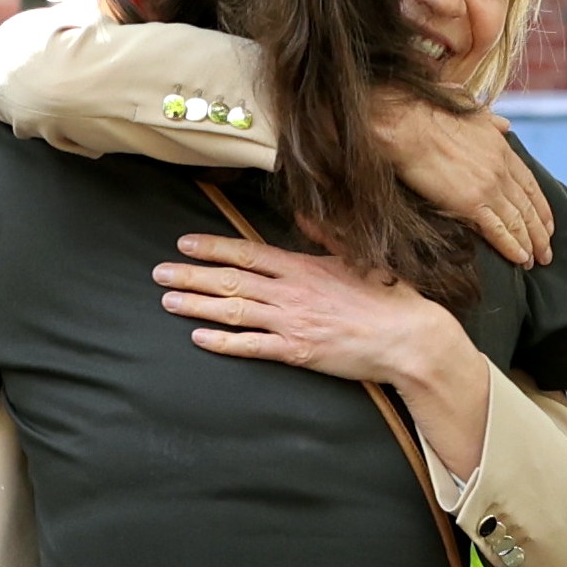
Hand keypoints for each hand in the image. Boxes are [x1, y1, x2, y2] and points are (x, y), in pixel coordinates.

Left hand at [151, 232, 459, 385]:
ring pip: (233, 312)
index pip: (247, 252)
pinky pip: (252, 347)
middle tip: (158, 273)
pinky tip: (199, 338)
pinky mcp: (297, 352)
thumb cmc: (387, 297)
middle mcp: (290, 292)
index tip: (184, 243)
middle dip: (191, 275)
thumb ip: (325, 235)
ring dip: (197, 306)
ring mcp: (292, 322)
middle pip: (230, 280)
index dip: (212, 247)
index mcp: (302, 266)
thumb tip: (303, 214)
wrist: (408, 338)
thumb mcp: (356, 257)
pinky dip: (223, 343)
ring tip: (168, 301)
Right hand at [371, 96, 553, 266]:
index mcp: (502, 150)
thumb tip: (505, 124)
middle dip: (540, 232)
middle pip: (528, 207)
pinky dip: (511, 246)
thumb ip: (491, 121)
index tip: (548, 224)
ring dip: (530, 244)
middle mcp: (501, 171)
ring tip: (535, 261)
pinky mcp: (470, 203)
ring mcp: (488, 188)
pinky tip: (520, 259)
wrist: (409, 127)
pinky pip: (497, 230)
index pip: (530, 184)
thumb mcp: (471, 112)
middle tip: (547, 252)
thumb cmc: (431, 117)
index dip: (542, 207)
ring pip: (517, 222)